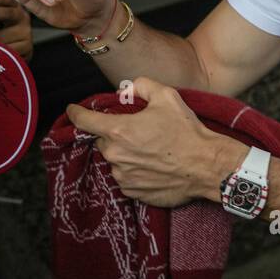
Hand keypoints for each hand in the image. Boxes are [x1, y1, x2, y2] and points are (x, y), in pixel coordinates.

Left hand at [66, 77, 241, 206]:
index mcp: (118, 130)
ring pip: (115, 160)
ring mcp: (123, 176)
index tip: (72, 110)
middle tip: (139, 131)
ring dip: (126, 154)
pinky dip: (135, 171)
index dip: (75, 113)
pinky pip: (126, 178)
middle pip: (103, 141)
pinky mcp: (133, 192)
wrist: (207, 166)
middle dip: (115, 135)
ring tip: (152, 150)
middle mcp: (115, 155)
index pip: (83, 120)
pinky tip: (154, 165)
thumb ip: (141, 86)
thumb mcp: (166, 96)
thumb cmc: (187, 132)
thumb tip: (127, 88)